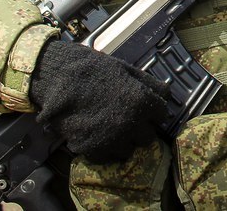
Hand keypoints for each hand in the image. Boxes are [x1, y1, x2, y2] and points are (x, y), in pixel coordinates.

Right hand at [29, 40, 171, 163]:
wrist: (60, 79)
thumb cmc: (94, 70)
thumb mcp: (126, 70)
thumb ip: (150, 84)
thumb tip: (167, 95)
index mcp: (141, 102)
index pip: (161, 115)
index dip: (153, 110)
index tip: (146, 108)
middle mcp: (130, 124)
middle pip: (148, 137)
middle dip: (141, 129)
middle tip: (128, 119)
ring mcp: (111, 139)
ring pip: (128, 150)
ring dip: (123, 141)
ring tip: (111, 127)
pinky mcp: (92, 149)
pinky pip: (107, 157)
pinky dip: (104, 149)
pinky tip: (98, 135)